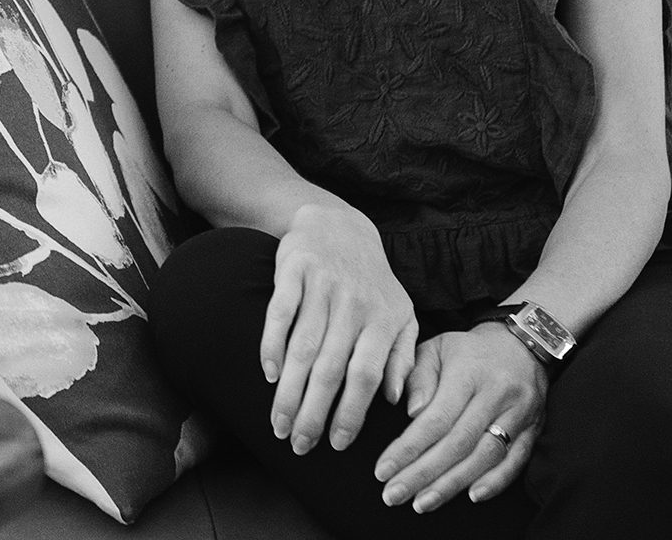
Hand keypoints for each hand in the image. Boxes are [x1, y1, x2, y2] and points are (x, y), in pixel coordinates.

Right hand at [262, 203, 419, 456]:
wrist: (338, 225)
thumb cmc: (372, 282)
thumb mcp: (401, 315)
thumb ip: (403, 358)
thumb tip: (398, 402)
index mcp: (384, 320)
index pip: (366, 375)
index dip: (352, 412)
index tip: (338, 445)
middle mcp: (354, 304)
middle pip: (331, 368)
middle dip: (313, 412)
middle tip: (299, 445)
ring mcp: (323, 286)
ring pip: (303, 348)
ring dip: (288, 391)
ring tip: (278, 423)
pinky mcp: (293, 271)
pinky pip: (279, 314)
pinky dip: (271, 345)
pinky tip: (267, 375)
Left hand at [373, 324, 547, 512]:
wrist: (521, 344)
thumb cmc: (467, 350)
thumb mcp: (435, 348)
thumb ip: (418, 377)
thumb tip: (412, 413)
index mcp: (468, 373)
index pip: (436, 419)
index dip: (408, 449)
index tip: (383, 470)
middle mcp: (496, 395)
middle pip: (458, 443)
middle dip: (423, 474)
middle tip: (394, 495)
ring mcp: (519, 414)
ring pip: (486, 456)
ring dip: (453, 484)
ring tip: (423, 502)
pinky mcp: (533, 429)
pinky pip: (516, 461)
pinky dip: (495, 482)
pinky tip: (471, 496)